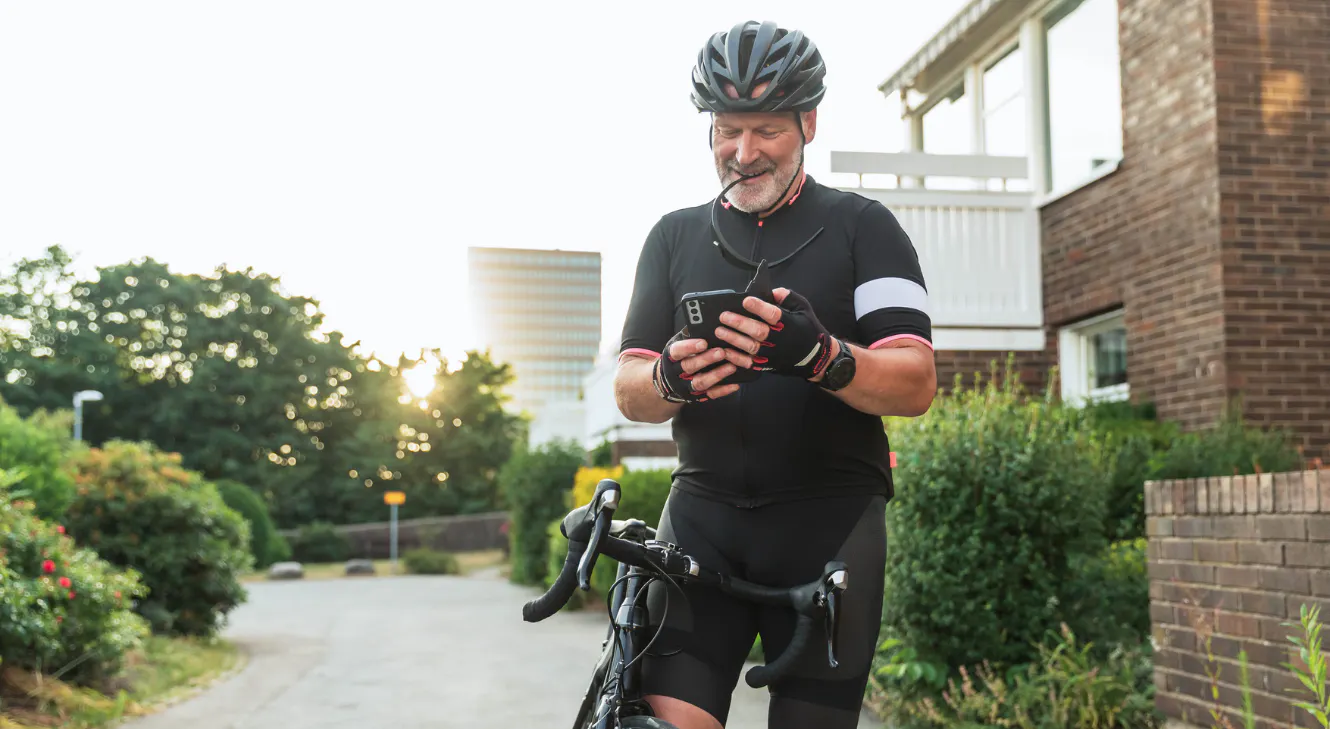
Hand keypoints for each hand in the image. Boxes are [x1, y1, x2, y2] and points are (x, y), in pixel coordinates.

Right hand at [652, 330, 741, 402]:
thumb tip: (704, 321)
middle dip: (706, 359)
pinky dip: (723, 390)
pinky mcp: (695, 396)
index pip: (677, 351)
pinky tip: (735, 384)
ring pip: (700, 382)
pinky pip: (710, 394)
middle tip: (721, 352)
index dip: (689, 347)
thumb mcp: (679, 344)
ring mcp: (685, 386)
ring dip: (716, 375)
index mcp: (671, 356)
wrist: (667, 382)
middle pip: (689, 366)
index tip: (703, 342)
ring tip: (731, 367)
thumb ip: (689, 335)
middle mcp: (676, 372)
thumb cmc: (679, 357)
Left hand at [715, 288, 833, 379]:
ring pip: (751, 347)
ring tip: (720, 331)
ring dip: (733, 339)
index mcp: (789, 323)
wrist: (815, 358)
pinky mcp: (768, 364)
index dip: (759, 307)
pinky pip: (749, 363)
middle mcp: (780, 339)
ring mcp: (773, 354)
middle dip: (739, 323)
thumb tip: (772, 291)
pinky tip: (725, 351)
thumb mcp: (803, 308)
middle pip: (758, 331)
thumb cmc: (808, 330)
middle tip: (724, 316)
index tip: (746, 301)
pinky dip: (736, 358)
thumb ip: (788, 297)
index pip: (773, 314)